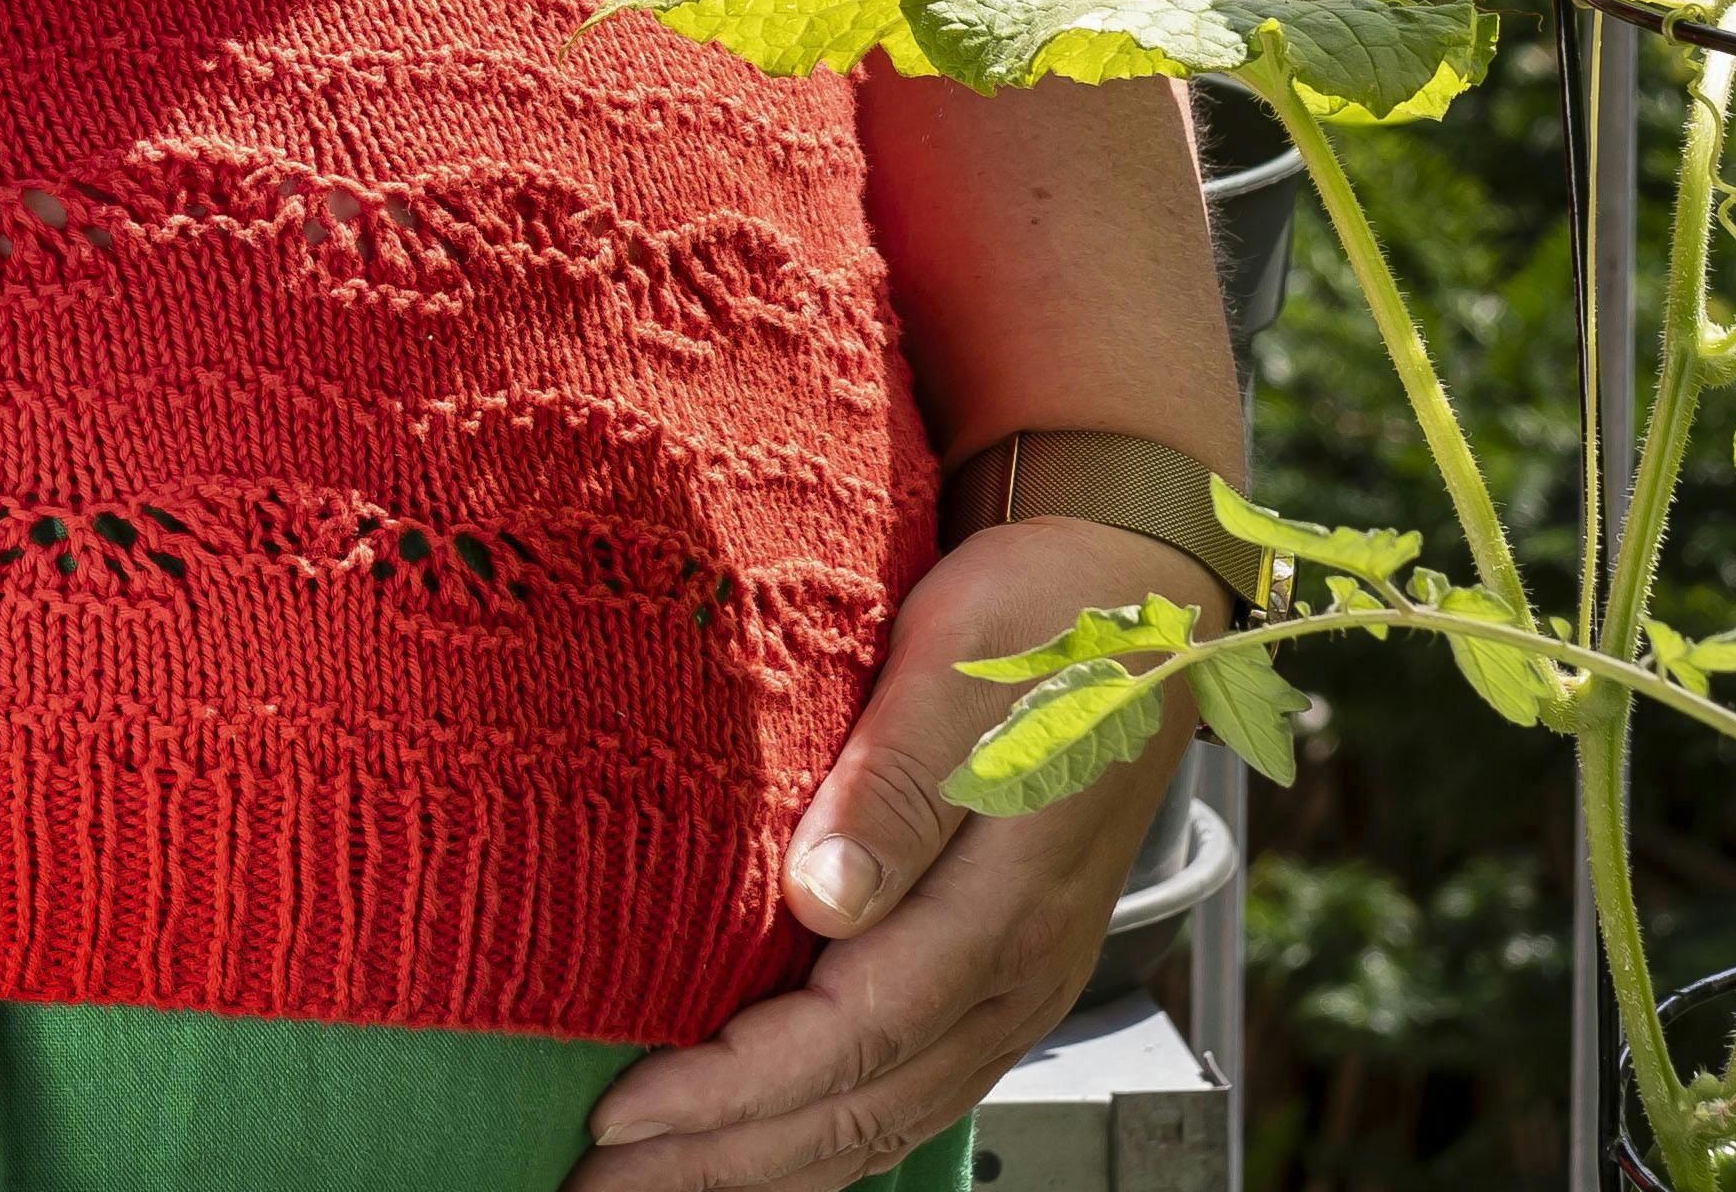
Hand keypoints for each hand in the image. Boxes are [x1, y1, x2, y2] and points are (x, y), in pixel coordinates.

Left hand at [587, 517, 1221, 1186]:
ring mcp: (1019, 985)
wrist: (1134, 601)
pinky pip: (910, 1089)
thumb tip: (823, 900)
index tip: (623, 1111)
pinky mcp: (1005, 973)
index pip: (848, 1038)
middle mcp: (1016, 973)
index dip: (732, 1089)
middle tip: (600, 1184)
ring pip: (887, 1118)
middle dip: (726, 1161)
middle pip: (862, 1110)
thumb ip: (894, 786)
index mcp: (1001, 906)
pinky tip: (766, 1140)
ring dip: (768, 1163)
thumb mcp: (957, 669)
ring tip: (658, 1181)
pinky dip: (827, 1131)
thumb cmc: (1041, 620)